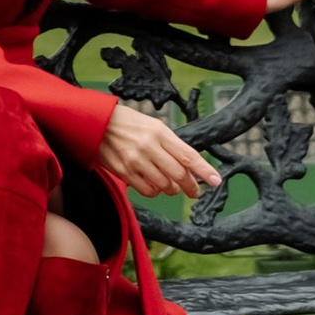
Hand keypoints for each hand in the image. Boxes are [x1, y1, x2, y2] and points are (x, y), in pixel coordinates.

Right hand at [99, 99, 219, 198]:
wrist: (98, 123)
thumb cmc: (129, 123)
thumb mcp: (153, 126)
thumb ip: (171, 145)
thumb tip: (190, 166)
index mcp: (159, 132)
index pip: (188, 155)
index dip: (204, 170)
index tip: (216, 180)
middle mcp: (149, 146)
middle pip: (179, 174)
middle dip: (191, 186)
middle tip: (195, 191)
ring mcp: (136, 160)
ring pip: (164, 185)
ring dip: (172, 189)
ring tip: (171, 185)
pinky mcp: (124, 172)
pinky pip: (148, 190)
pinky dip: (156, 191)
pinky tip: (154, 185)